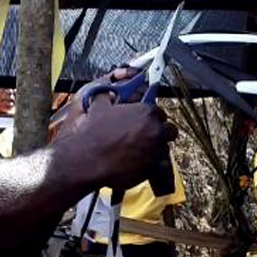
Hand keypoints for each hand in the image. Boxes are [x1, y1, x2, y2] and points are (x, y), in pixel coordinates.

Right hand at [54, 93, 177, 191]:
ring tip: (142, 152)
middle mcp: (155, 129)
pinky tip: (144, 164)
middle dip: (160, 133)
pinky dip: (156, 165)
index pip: (160, 113)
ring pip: (165, 148)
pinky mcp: (153, 167)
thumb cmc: (92, 133)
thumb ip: (109, 94)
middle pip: (169, 130)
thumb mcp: (99, 106)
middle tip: (147, 137)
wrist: (87, 159)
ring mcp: (156, 149)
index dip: (153, 118)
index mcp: (146, 112)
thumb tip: (109, 89)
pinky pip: (162, 166)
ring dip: (157, 149)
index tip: (145, 123)